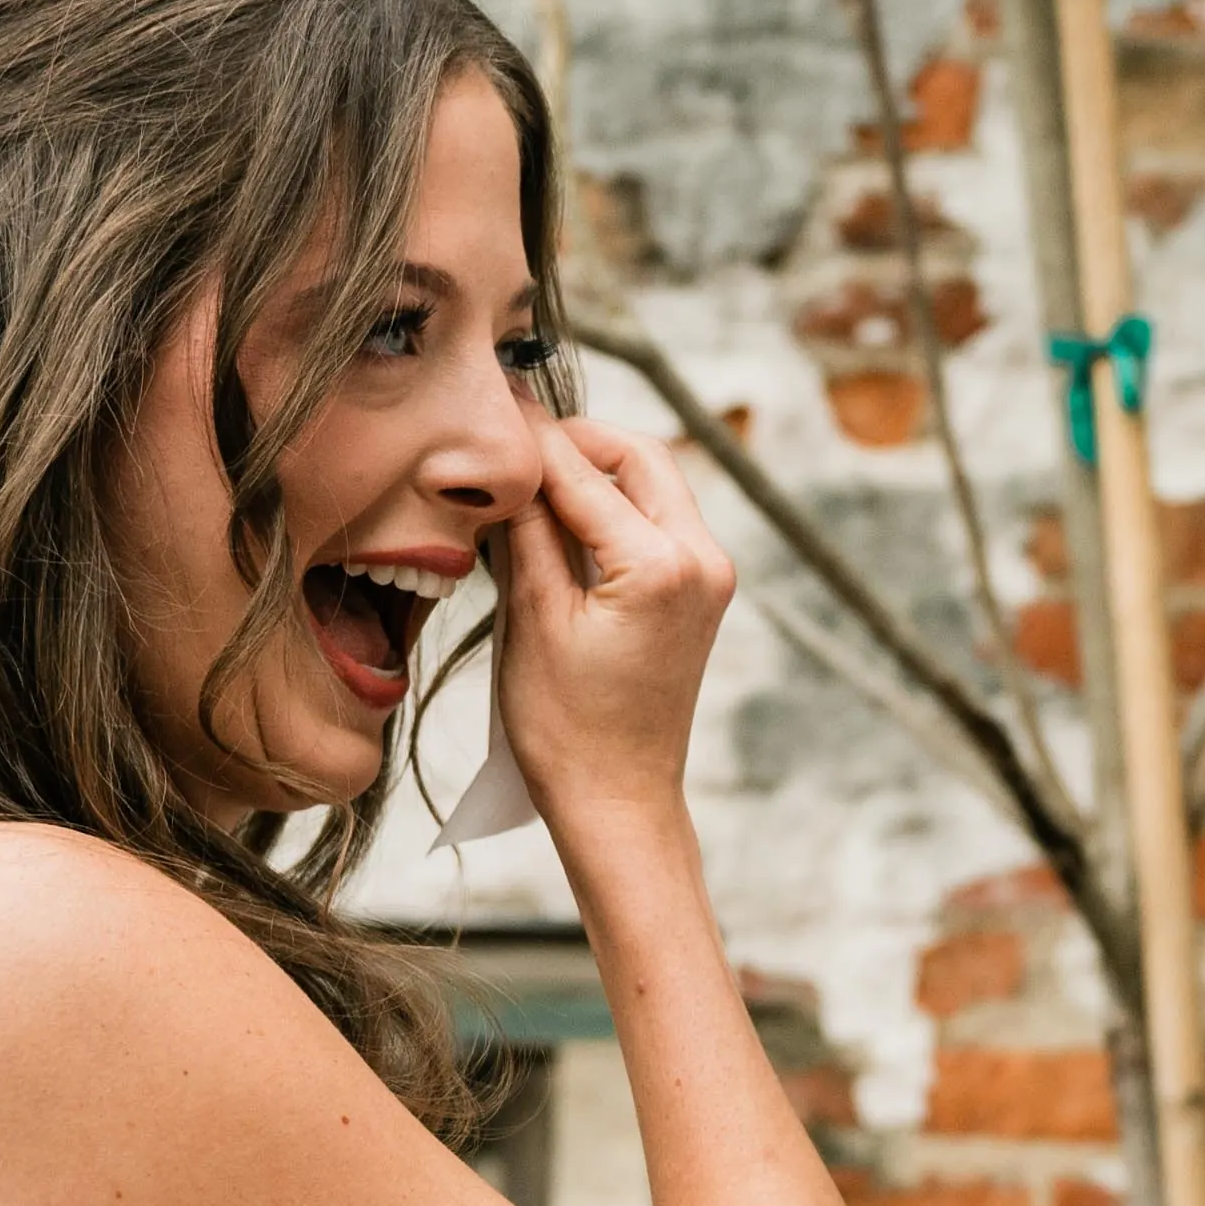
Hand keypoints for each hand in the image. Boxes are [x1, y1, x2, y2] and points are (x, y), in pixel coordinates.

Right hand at [485, 419, 734, 844]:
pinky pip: (660, 519)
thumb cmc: (566, 729)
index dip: (533, 438)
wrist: (618, 800)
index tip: (493, 405)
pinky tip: (564, 518)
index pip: (585, 473)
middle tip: (518, 442)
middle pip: (640, 456)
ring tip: (533, 481)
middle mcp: (702, 560)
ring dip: (598, 469)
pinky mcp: (704, 590)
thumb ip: (528, 529)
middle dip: (578, 440)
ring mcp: (711, 575)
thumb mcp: (532, 619)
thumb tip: (514, 461)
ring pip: (654, 482)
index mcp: (659, 567)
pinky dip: (615, 505)